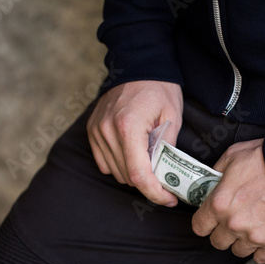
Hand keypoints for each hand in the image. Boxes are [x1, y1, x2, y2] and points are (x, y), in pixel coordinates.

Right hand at [87, 80, 182, 205]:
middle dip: (149, 183)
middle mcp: (107, 131)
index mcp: (128, 127)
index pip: (139, 175)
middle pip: (128, 177)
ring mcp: (96, 131)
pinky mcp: (92, 131)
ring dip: (135, 174)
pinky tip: (133, 154)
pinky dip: (120, 165)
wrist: (138, 65)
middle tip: (167, 178)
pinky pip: (105, 163)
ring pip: (116, 172)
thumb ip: (166, 148)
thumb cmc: (159, 89)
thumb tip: (165, 175)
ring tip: (151, 160)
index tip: (169, 199)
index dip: (155, 193)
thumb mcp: (172, 116)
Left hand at [192, 139, 264, 263]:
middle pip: (218, 242)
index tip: (211, 219)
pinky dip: (263, 248)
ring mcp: (255, 236)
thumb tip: (211, 182)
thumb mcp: (234, 155)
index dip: (205, 222)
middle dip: (223, 232)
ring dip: (243, 240)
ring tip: (254, 225)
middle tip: (235, 220)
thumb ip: (217, 172)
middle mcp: (234, 224)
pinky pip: (261, 257)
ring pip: (239, 251)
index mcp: (219, 203)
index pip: (199, 226)